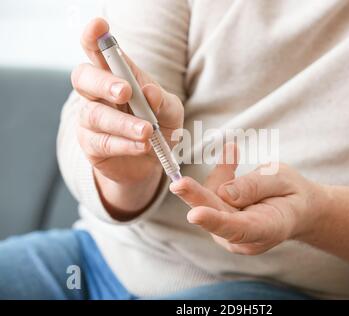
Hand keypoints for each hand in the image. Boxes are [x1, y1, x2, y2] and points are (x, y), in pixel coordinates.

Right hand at [72, 18, 183, 216]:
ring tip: (147, 132)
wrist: (153, 162)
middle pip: (83, 77)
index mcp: (117, 76)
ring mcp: (91, 119)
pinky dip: (126, 144)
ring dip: (124, 123)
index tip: (99, 26)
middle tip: (125, 92)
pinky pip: (103, 142)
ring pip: (95, 114)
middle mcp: (98, 94)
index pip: (98, 51)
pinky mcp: (92, 145)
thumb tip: (149, 92)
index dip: (95, 38)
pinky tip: (142, 146)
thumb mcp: (171, 111)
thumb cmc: (159, 127)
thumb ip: (163, 101)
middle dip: (103, 82)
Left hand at [170, 144, 325, 254]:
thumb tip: (224, 193)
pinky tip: (229, 156)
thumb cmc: (293, 194)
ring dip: (219, 176)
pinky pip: (212, 195)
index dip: (215, 221)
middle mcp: (244, 238)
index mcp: (267, 229)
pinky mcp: (221, 222)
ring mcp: (230, 233)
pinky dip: (219, 176)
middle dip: (197, 198)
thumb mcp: (283, 180)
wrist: (298, 209)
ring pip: (212, 201)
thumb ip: (255, 186)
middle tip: (179, 183)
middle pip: (216, 216)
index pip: (237, 229)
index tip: (195, 214)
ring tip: (233, 154)